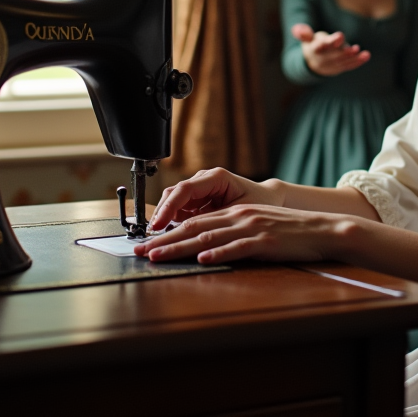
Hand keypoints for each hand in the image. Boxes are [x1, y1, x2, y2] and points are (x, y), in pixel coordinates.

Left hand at [134, 204, 357, 264]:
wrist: (323, 230)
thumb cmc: (291, 233)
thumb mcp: (258, 228)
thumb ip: (233, 235)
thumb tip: (206, 249)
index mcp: (236, 213)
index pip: (194, 222)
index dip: (168, 233)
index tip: (148, 244)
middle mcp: (240, 217)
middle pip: (194, 228)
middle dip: (164, 241)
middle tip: (140, 252)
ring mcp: (252, 228)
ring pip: (209, 237)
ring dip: (181, 248)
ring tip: (159, 257)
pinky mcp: (266, 242)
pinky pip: (238, 248)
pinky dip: (219, 253)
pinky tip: (204, 259)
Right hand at [149, 167, 283, 227]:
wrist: (268, 199)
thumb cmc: (259, 203)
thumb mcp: (241, 213)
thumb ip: (218, 221)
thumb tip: (195, 234)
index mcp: (216, 177)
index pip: (184, 190)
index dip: (168, 207)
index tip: (158, 225)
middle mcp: (204, 180)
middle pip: (173, 195)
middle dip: (160, 215)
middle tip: (149, 237)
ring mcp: (198, 189)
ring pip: (172, 202)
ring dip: (163, 220)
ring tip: (153, 240)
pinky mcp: (196, 200)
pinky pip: (178, 211)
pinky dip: (171, 223)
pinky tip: (166, 238)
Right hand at [291, 23, 370, 75]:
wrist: (312, 65)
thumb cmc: (312, 45)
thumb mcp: (307, 38)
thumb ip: (303, 33)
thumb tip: (297, 29)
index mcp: (314, 49)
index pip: (322, 46)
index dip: (331, 41)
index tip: (340, 36)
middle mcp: (323, 59)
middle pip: (334, 56)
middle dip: (345, 52)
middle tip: (355, 48)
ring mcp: (332, 66)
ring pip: (343, 62)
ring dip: (354, 58)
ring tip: (363, 53)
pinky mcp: (339, 69)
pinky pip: (349, 66)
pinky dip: (358, 61)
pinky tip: (366, 55)